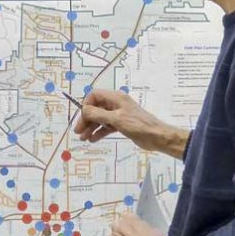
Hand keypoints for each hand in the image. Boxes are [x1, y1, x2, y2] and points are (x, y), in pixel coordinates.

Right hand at [74, 89, 189, 158]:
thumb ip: (98, 114)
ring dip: (91, 127)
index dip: (86, 105)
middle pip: (96, 108)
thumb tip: (83, 110)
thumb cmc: (137, 125)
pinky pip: (106, 126)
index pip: (94, 95)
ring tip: (83, 138)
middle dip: (86, 119)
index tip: (82, 117)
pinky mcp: (121, 124)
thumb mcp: (116, 119)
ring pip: (100, 118)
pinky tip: (93, 139)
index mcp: (115, 97)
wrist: (156, 136)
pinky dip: (99, 132)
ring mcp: (119, 114)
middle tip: (78, 131)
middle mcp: (116, 104)